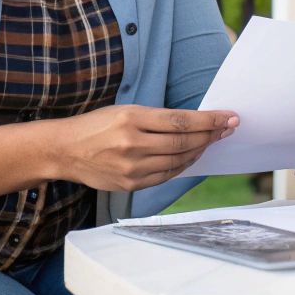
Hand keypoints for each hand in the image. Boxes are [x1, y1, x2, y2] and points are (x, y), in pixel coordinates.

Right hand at [48, 105, 236, 191]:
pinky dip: (183, 165)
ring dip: (200, 150)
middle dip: (211, 135)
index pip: (181, 121)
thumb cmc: (97, 125)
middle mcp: (133, 144)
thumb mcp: (125, 110)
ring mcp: (132, 168)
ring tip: (213, 140)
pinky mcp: (131, 184)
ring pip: (178, 160)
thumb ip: (156, 118)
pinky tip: (192, 155)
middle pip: (184, 142)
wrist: (65, 151)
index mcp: (131, 119)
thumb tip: (194, 123)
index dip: (209, 121)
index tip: (229, 117)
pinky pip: (166, 175)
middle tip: (228, 128)